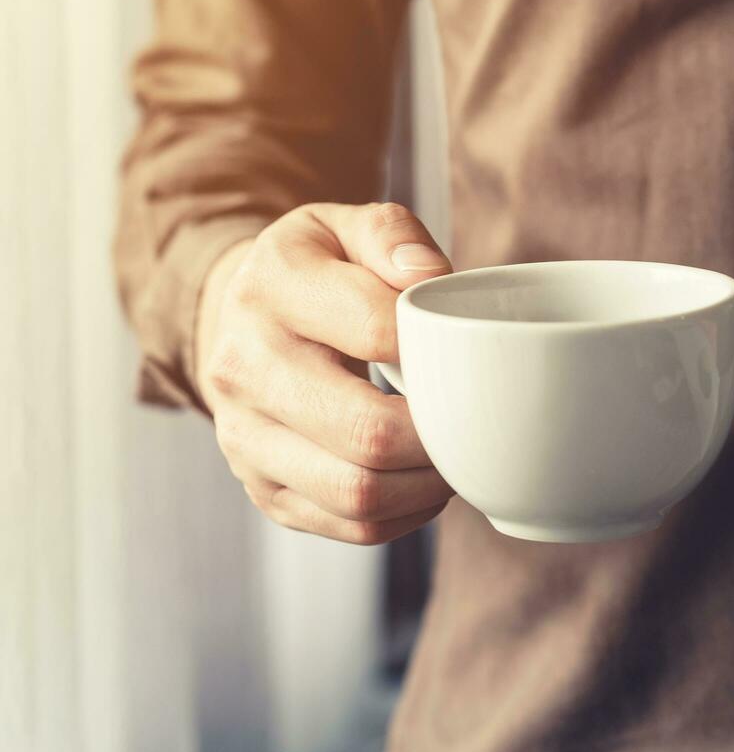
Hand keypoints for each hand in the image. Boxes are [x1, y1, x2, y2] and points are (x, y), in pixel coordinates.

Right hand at [195, 202, 455, 544]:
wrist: (240, 320)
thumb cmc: (318, 272)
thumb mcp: (347, 227)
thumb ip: (393, 236)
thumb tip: (430, 279)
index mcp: (269, 286)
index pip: (375, 328)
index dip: (439, 347)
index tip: (465, 350)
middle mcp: (242, 366)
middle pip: (367, 432)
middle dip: (441, 434)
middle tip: (475, 418)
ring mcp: (245, 437)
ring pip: (359, 493)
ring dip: (429, 484)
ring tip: (454, 452)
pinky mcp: (262, 490)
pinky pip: (350, 525)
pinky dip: (407, 513)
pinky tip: (424, 480)